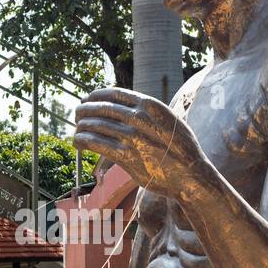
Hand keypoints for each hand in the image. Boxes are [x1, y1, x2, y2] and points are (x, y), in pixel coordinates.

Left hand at [74, 87, 208, 198]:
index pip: (113, 93)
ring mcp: (131, 137)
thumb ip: (150, 112)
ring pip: (95, 126)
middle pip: (101, 108)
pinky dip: (83, 141)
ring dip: (82, 126)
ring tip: (77, 129)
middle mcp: (139, 118)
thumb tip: (129, 107)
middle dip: (85, 110)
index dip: (96, 95)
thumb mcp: (170, 120)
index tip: (87, 99)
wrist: (190, 174)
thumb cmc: (182, 148)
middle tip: (77, 114)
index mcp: (149, 105)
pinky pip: (96, 144)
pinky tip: (78, 142)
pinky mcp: (125, 157)